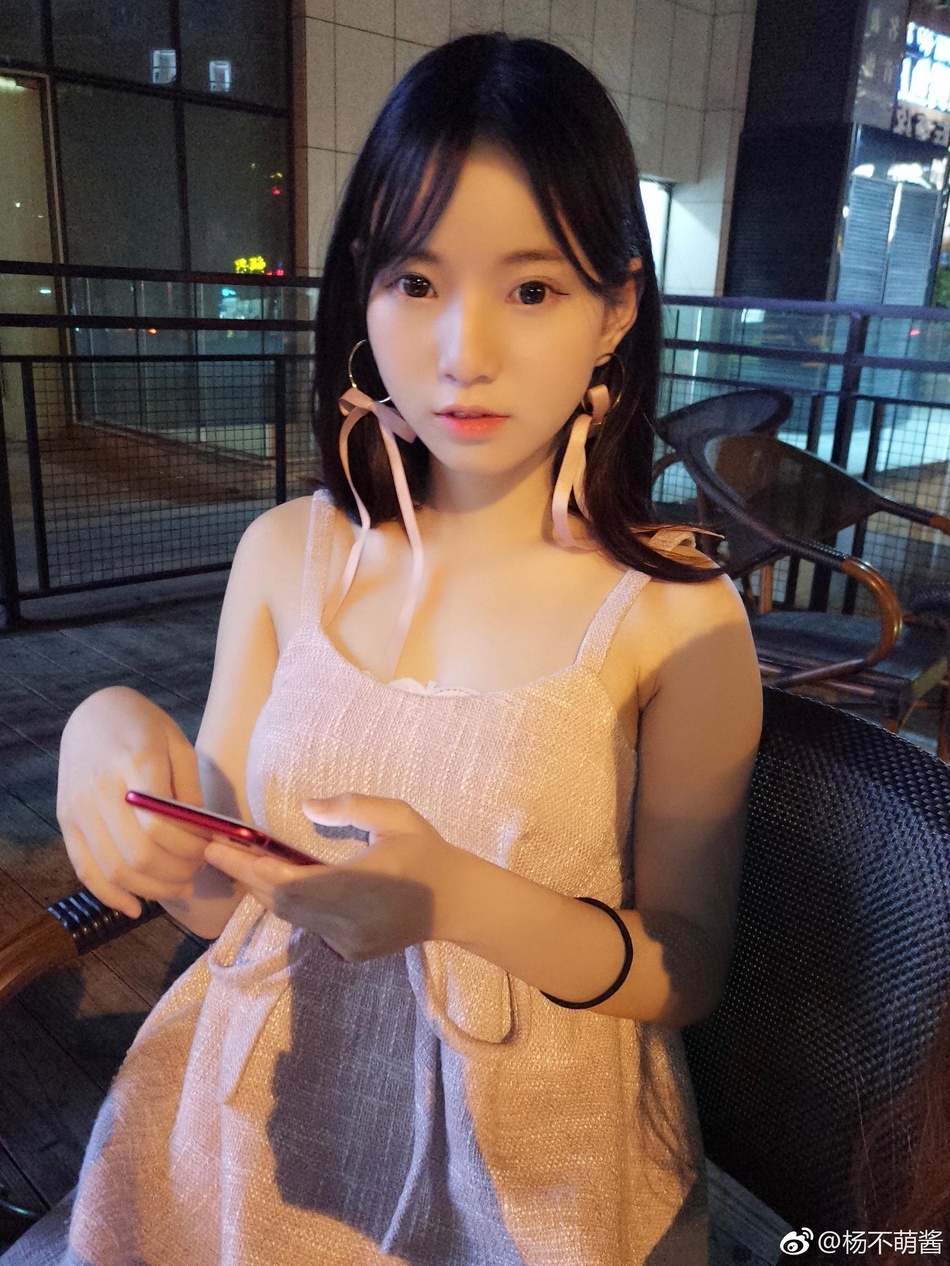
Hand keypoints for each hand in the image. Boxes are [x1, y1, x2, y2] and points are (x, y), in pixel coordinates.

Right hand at [57, 687, 208, 918]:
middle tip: (197, 870)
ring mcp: (77, 808)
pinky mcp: (65, 821)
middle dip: (175, 872)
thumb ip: (189, 791)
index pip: (162, 827)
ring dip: (150, 889)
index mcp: (134, 764)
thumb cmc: (144, 726)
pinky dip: (109, 895)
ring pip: (113, 869)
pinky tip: (135, 907)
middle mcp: (99, 790)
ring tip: (178, 887)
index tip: (209, 850)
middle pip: (138, 854)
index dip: (190, 848)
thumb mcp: (178, 745)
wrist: (93, 713)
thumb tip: (204, 837)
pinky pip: (84, 869)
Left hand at [203, 793, 463, 960]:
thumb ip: (351, 807)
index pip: (290, 881)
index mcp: (359, 885)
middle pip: (281, 902)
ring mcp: (348, 943)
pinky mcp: (350, 953)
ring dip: (264, 891)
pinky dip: (290, 905)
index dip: (253, 867)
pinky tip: (277, 883)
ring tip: (239, 863)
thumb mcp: (396, 816)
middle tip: (218, 851)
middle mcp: (348, 920)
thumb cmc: (426, 852)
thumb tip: (308, 806)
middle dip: (248, 876)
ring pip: (292, 917)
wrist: (457, 902)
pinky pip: (309, 927)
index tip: (222, 847)